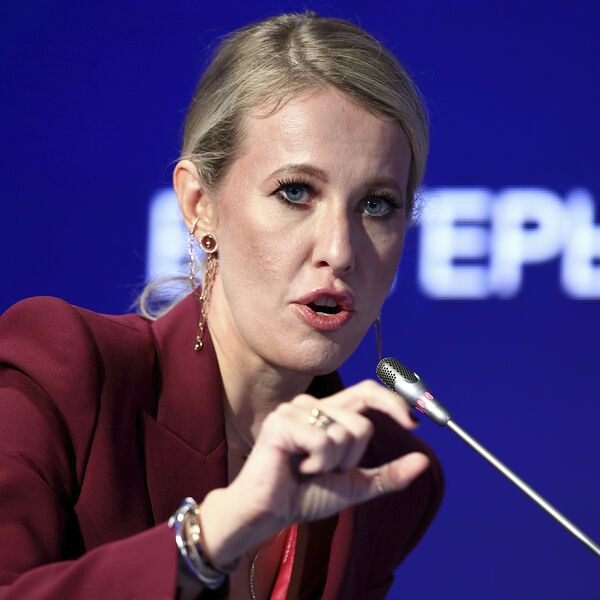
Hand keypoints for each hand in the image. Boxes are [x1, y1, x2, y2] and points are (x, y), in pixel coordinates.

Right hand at [199, 380, 428, 566]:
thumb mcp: (354, 485)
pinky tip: (298, 468)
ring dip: (334, 463)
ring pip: (346, 432)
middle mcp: (311, 404)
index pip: (366, 391)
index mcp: (328, 413)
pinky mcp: (281, 422)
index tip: (415, 424)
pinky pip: (324, 441)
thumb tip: (425, 461)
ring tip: (308, 469)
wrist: (268, 513)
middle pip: (361, 423)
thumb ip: (388, 474)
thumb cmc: (304, 496)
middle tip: (326, 470)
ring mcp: (295, 410)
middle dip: (352, 458)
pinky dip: (318, 464)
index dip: (393, 402)